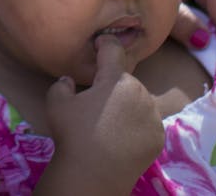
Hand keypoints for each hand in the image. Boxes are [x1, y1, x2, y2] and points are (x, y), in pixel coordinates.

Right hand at [42, 36, 162, 193]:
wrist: (94, 173)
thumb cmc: (73, 134)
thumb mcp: (56, 103)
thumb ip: (62, 84)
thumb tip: (69, 81)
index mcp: (116, 79)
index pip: (113, 50)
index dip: (105, 43)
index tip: (101, 43)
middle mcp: (140, 92)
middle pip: (126, 81)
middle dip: (113, 86)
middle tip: (97, 103)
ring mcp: (153, 115)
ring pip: (140, 101)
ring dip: (128, 105)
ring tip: (111, 122)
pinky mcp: (159, 136)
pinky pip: (148, 123)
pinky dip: (138, 125)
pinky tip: (122, 137)